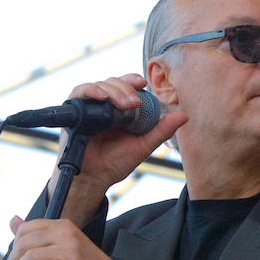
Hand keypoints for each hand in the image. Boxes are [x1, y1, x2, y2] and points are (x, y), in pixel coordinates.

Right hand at [49, 74, 186, 226]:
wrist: (94, 178)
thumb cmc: (116, 162)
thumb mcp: (143, 145)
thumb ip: (161, 130)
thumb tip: (184, 115)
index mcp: (121, 109)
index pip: (127, 85)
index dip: (133, 80)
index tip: (143, 84)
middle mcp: (105, 105)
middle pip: (114, 82)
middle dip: (126, 88)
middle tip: (135, 102)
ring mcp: (90, 106)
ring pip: (100, 85)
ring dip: (114, 90)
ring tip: (125, 104)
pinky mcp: (75, 111)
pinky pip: (80, 92)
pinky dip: (92, 91)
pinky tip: (103, 98)